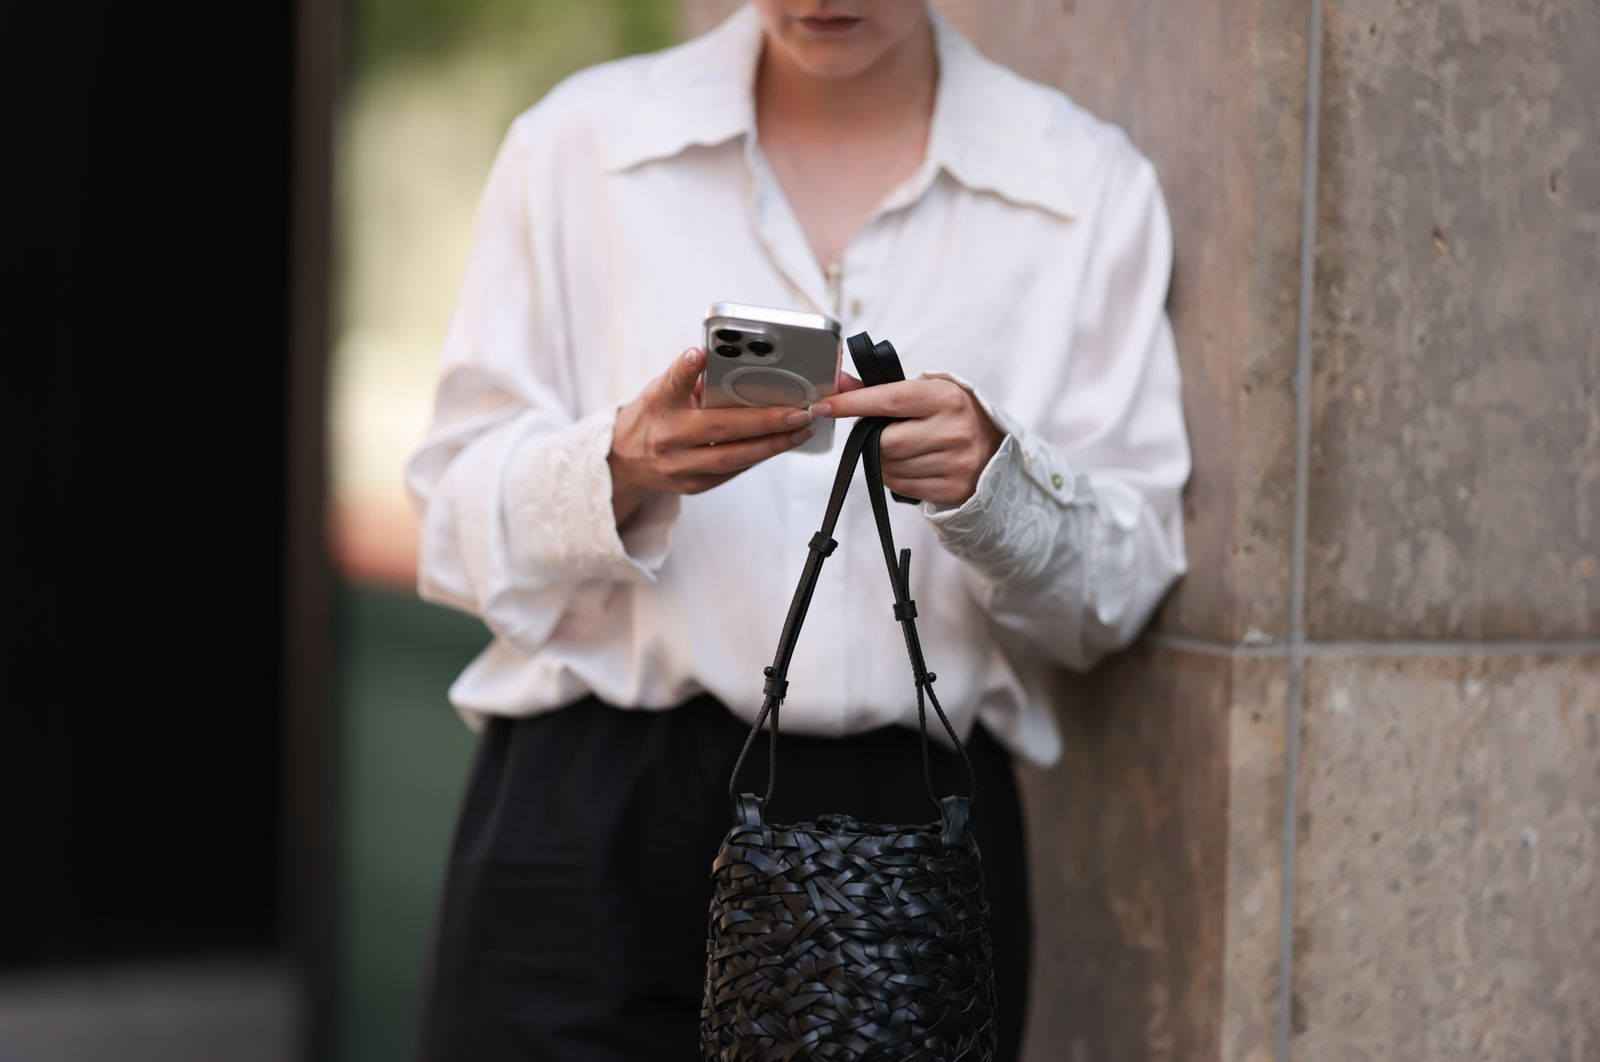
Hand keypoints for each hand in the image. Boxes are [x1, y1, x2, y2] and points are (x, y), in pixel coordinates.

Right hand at [608, 347, 816, 523]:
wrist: (624, 460)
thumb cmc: (654, 415)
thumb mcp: (662, 391)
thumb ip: (692, 382)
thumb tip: (742, 368)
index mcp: (658, 403)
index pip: (671, 382)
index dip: (686, 369)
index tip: (699, 354)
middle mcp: (667, 435)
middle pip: (720, 428)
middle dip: (765, 420)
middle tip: (799, 412)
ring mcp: (679, 465)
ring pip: (733, 457)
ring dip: (772, 444)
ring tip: (800, 430)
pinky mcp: (692, 485)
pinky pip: (733, 470)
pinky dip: (759, 455)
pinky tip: (781, 443)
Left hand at [808, 375, 1003, 505]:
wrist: (992, 444)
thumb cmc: (950, 412)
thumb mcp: (924, 391)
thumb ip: (880, 387)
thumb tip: (839, 383)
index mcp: (946, 398)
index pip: (890, 399)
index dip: (853, 403)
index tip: (825, 405)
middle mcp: (953, 430)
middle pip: (886, 442)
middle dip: (871, 438)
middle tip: (877, 432)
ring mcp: (955, 462)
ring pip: (891, 467)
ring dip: (882, 459)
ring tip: (899, 447)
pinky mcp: (952, 489)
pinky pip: (902, 486)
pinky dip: (894, 476)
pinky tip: (907, 464)